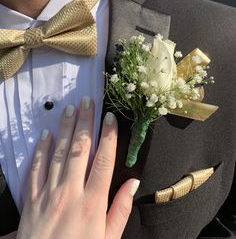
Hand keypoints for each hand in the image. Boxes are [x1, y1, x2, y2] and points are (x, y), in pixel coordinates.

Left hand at [16, 97, 139, 238]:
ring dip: (65, 129)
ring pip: (58, 153)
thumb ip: (121, 209)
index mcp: (93, 202)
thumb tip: (132, 182)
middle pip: (80, 149)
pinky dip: (41, 150)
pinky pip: (35, 168)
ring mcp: (49, 193)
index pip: (104, 160)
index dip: (108, 136)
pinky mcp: (31, 198)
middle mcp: (70, 192)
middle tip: (88, 102)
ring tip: (70, 109)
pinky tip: (46, 135)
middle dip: (85, 122)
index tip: (110, 118)